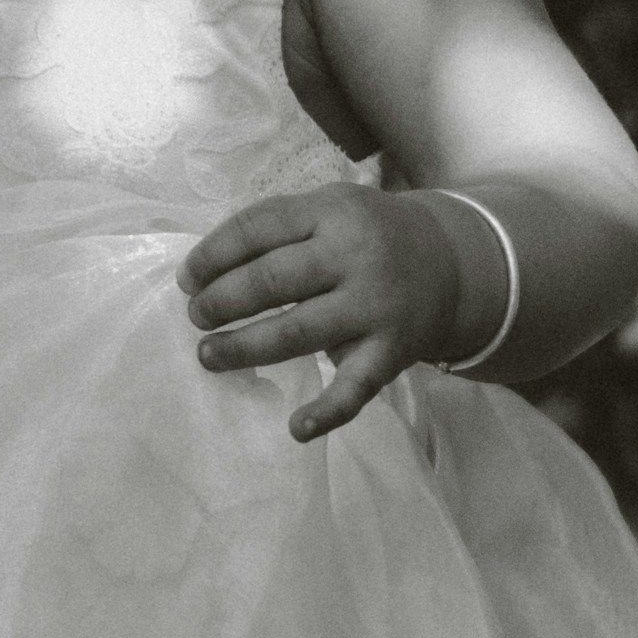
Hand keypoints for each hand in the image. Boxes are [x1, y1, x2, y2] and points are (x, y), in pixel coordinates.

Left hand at [177, 185, 499, 443]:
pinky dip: (327, 412)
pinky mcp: (391, 352)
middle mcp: (355, 257)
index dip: (214, 255)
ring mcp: (375, 307)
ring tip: (209, 355)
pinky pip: (356, 387)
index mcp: (332, 212)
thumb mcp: (330, 209)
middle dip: (223, 301)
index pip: (259, 228)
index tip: (187, 280)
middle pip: (273, 281)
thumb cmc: (367, 235)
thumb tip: (203, 272)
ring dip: (246, 348)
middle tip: (196, 317)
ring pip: (298, 333)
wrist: (451, 264)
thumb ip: (276, 229)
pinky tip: (296, 428)